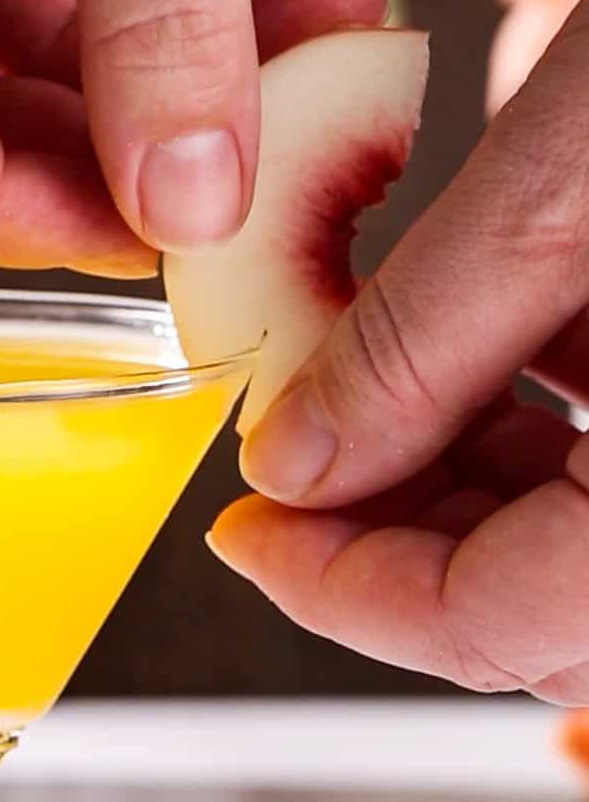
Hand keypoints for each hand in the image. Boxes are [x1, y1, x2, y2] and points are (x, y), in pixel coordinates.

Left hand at [210, 1, 588, 703]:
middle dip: (391, 542)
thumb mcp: (571, 178)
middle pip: (537, 607)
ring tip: (356, 386)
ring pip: (575, 552)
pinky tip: (471, 347)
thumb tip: (297, 464)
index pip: (502, 623)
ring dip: (454, 488)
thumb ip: (424, 345)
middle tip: (287, 455)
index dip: (344, 592)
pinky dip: (534, 426)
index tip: (246, 528)